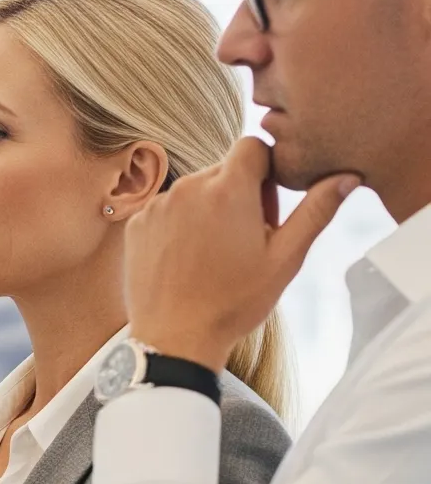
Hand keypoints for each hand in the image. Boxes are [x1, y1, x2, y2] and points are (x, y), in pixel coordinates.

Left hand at [125, 138, 357, 370]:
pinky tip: (189, 259)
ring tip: (217, 253)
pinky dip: (181, 224)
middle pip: (224, 170)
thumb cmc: (235, 301)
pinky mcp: (137, 223)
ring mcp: (157, 205)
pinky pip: (167, 209)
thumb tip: (347, 177)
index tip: (269, 204)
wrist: (175, 338)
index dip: (268, 170)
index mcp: (227, 190)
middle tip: (247, 238)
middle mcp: (187, 187)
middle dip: (241, 193)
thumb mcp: (286, 257)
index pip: (253, 146)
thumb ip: (316, 210)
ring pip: (195, 190)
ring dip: (210, 209)